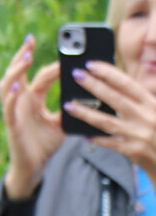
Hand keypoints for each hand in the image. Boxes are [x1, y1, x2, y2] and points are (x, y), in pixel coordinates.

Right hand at [0, 34, 64, 199]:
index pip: (37, 76)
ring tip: (24, 58)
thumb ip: (68, 106)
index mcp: (32, 100)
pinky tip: (18, 87)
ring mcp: (14, 112)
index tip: (60, 54)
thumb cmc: (45, 145)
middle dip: (21, 56)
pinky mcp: (12, 125)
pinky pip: (9, 109)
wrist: (35, 166)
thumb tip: (86, 94)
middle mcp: (20, 103)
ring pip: (8, 87)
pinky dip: (12, 98)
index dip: (47, 64)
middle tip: (30, 40)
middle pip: (16, 74)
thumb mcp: (62, 122)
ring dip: (15, 71)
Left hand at [64, 60, 155, 177]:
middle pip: (115, 98)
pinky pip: (110, 143)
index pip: (128, 84)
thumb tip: (114, 88)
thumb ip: (139, 103)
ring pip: (107, 121)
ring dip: (86, 112)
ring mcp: (140, 134)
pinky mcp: (134, 151)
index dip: (109, 73)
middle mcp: (147, 116)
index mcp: (152, 103)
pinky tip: (83, 134)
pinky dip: (96, 138)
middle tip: (76, 75)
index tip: (92, 64)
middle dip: (94, 85)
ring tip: (69, 105)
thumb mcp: (155, 112)